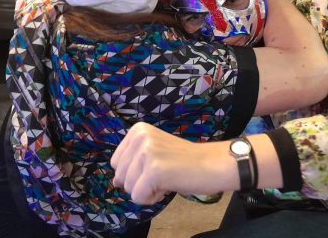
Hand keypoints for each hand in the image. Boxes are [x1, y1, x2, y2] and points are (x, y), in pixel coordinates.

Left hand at [111, 122, 235, 204]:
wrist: (211, 164)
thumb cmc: (185, 161)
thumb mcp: (154, 153)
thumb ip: (133, 162)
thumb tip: (115, 181)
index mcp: (138, 130)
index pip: (116, 163)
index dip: (135, 172)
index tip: (157, 165)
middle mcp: (140, 136)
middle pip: (120, 176)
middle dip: (140, 183)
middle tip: (164, 173)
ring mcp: (146, 152)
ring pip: (129, 188)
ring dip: (147, 190)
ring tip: (168, 177)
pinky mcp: (153, 170)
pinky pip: (138, 197)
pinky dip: (153, 198)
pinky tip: (169, 185)